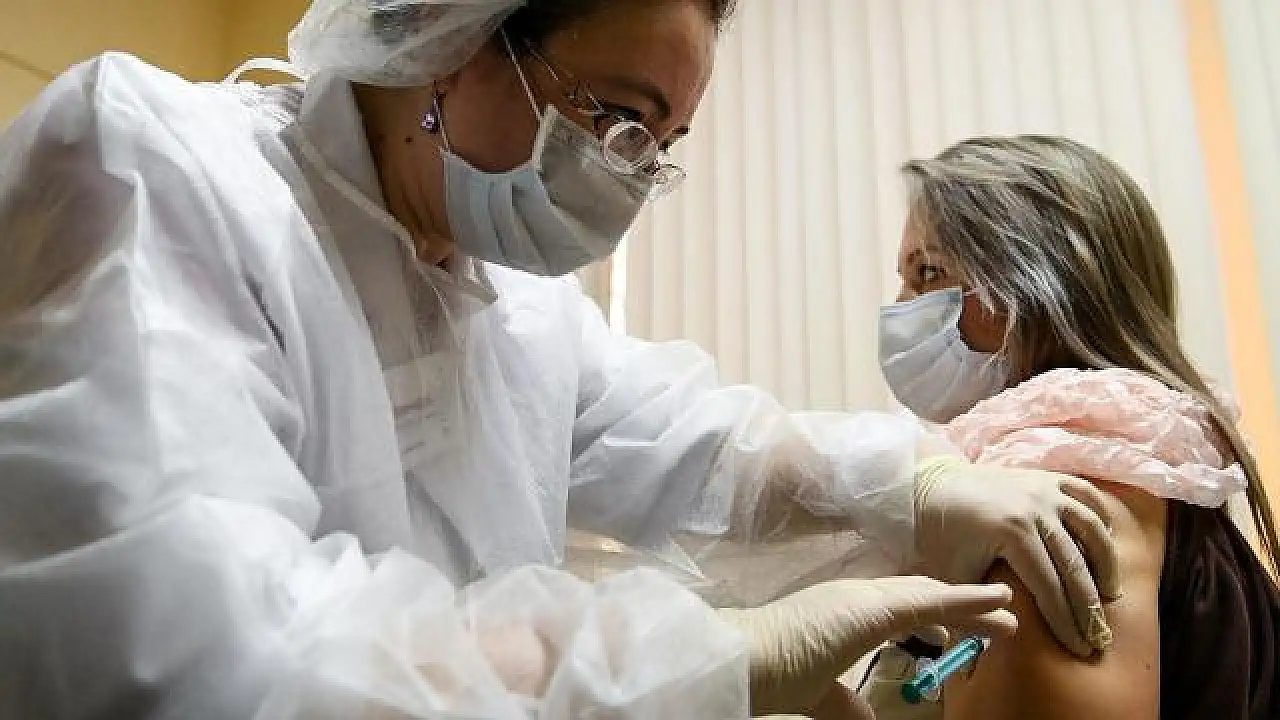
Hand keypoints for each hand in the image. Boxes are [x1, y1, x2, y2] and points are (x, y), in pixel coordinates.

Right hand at [720, 576, 1015, 715]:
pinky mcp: (876, 606)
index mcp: (842, 610)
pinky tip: (999, 600)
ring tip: (1009, 611)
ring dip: (973, 604)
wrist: (746, 658)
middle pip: (919, 597)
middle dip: (958, 609)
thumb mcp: (818, 691)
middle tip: (995, 618)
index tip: (949, 634)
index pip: (894, 608)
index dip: (928, 617)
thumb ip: (845, 703)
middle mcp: (856, 595)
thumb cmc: (772, 671)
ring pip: (932, 596)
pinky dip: (970, 599)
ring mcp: (866, 596)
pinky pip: (934, 601)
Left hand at [913, 456, 1121, 656]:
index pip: (1049, 586)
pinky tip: (1105, 544)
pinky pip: (1086, 494)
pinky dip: (1101, 517)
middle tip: (1100, 636)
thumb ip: (974, 611)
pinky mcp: (1046, 477)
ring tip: (1111, 594)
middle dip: (1089, 605)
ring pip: (1091, 528)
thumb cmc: (939, 537)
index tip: (1080, 646)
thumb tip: (988, 654)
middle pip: (1074, 564)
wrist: (928, 488)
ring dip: (1106, 563)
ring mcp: (1044, 489)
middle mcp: (1035, 507)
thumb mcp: (952, 577)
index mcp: (1012, 531)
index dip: (1066, 620)